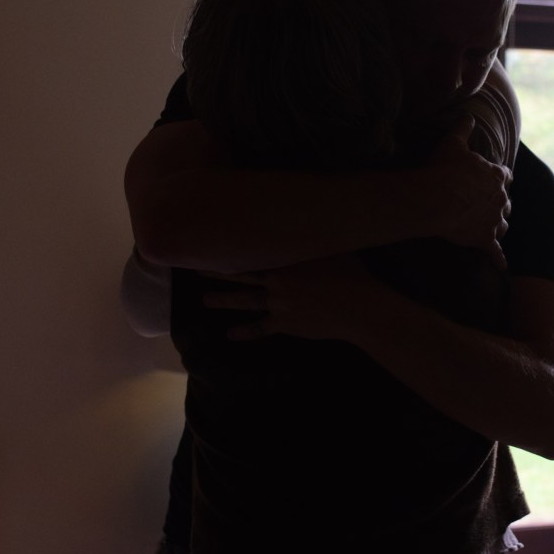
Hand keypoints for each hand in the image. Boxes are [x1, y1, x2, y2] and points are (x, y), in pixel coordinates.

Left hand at [200, 254, 373, 340]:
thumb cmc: (352, 273)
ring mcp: (279, 303)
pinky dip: (245, 332)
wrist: (358, 307)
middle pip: (241, 274)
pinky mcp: (285, 323)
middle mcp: (277, 279)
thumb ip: (316, 237)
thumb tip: (311, 217)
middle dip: (217, 271)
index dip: (231, 246)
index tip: (211, 240)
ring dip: (224, 300)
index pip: (251, 250)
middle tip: (195, 269)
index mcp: (286, 258)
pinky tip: (230, 335)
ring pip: (245, 300)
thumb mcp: (333, 247)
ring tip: (205, 300)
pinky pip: (261, 328)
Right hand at [420, 116, 511, 268]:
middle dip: (499, 204)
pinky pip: (495, 252)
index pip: (505, 176)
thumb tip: (467, 115)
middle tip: (488, 206)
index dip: (499, 178)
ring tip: (492, 230)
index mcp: (496, 176)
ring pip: (503, 225)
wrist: (435, 198)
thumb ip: (462, 128)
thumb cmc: (443, 169)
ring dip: (498, 226)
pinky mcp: (485, 239)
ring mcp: (494, 220)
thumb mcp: (452, 143)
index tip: (495, 180)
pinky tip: (502, 266)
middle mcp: (500, 199)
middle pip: (506, 202)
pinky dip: (499, 259)